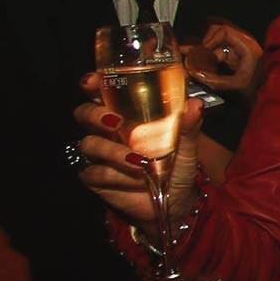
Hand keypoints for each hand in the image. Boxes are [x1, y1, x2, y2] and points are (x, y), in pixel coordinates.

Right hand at [72, 72, 203, 227]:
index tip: (93, 81)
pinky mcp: (96, 177)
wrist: (176, 199)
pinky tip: (136, 179)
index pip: (101, 93)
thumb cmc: (177, 162)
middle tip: (116, 121)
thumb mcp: (186, 143)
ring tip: (140, 160)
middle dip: (95, 115)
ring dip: (113, 151)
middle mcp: (107, 130)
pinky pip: (93, 173)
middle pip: (84, 113)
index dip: (92, 84)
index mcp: (125, 114)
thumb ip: (188, 124)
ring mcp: (100, 154)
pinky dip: (115, 175)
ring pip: (89, 144)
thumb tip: (194, 104)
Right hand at [183, 20, 262, 95]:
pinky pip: (219, 56)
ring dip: (205, 54)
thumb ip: (216, 81)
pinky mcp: (237, 61)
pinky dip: (209, 60)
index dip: (211, 39)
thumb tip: (197, 75)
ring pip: (217, 47)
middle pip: (219, 36)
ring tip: (190, 60)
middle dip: (205, 45)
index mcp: (247, 46)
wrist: (274, 95)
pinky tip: (198, 67)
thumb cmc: (262, 88)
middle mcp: (243, 46)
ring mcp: (240, 52)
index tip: (202, 51)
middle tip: (193, 56)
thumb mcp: (238, 85)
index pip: (224, 31)